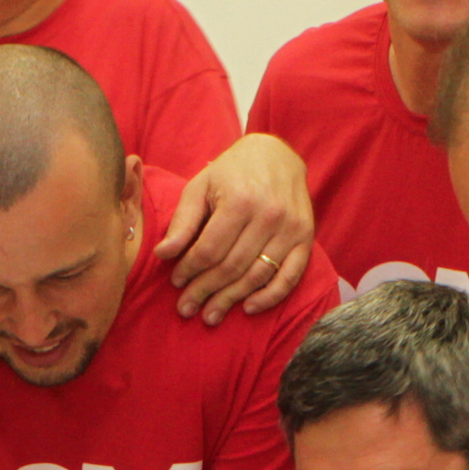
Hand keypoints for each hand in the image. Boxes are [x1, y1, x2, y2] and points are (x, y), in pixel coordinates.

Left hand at [158, 134, 315, 323]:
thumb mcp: (201, 187)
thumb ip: (183, 221)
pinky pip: (290, 276)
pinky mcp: (306, 236)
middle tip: (186, 309)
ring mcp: (291, 228)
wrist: (276, 154)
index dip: (190, 270)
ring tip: (210, 315)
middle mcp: (269, 215)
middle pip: (232, 267)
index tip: (176, 283)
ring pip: (257, 275)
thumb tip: (162, 255)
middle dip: (206, 291)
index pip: (210, 249)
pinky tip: (248, 308)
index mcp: (240, 201)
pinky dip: (270, 296)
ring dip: (232, 299)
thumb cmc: (231, 171)